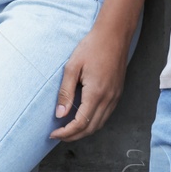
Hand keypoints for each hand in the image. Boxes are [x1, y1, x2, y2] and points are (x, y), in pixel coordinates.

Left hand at [50, 21, 128, 140]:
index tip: (53, 133)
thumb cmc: (91, 47)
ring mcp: (115, 97)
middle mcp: (108, 99)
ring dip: (83, 131)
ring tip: (67, 130)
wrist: (114, 34)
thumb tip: (59, 115)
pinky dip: (92, 123)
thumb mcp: (72, 67)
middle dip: (73, 136)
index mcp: (96, 93)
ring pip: (99, 125)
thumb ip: (65, 92)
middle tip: (58, 135)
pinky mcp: (117, 94)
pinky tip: (82, 119)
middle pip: (90, 129)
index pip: (80, 123)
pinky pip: (105, 116)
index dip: (66, 132)